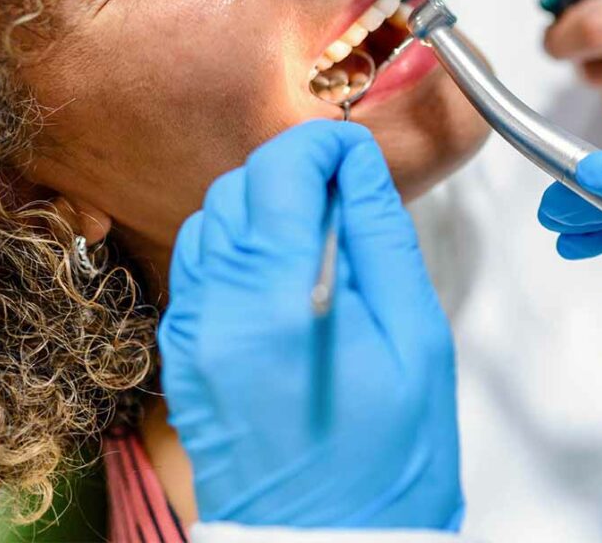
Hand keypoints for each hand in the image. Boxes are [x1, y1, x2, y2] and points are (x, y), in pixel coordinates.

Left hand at [159, 120, 461, 528]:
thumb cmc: (389, 459)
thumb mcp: (415, 336)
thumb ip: (379, 235)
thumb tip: (358, 163)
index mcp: (278, 304)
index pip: (280, 172)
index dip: (321, 142)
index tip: (353, 147)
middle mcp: (217, 311)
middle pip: (239, 186)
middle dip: (293, 168)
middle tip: (344, 190)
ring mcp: (192, 334)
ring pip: (211, 219)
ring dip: (263, 203)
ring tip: (316, 231)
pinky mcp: (186, 352)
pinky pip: (199, 264)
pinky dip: (238, 242)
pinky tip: (282, 268)